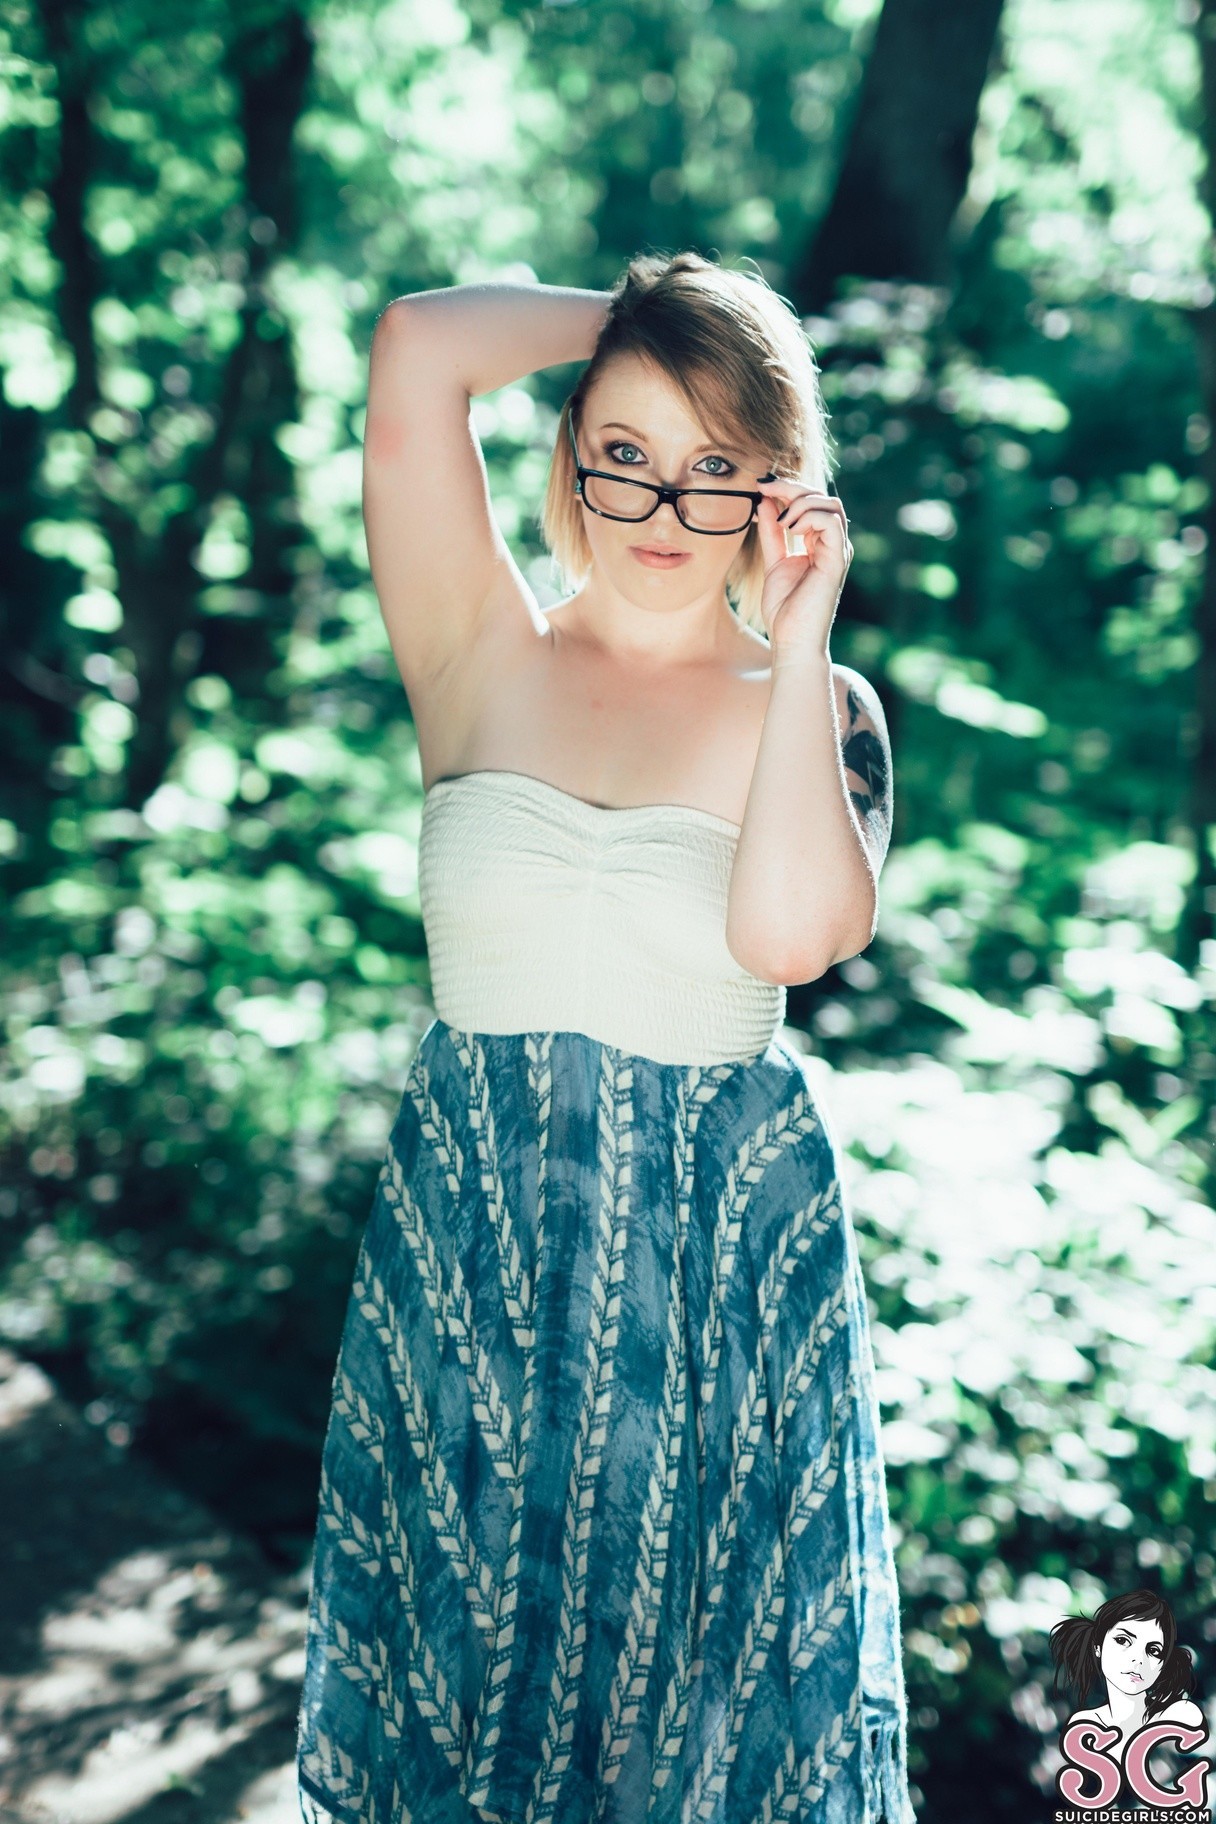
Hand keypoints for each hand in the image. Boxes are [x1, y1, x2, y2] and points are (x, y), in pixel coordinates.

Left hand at [753, 477, 852, 659]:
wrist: (791, 641)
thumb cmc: (785, 610)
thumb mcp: (773, 562)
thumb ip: (771, 532)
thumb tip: (765, 501)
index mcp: (819, 544)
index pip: (811, 503)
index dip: (787, 489)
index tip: (760, 486)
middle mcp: (832, 545)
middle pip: (822, 498)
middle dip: (792, 487)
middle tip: (765, 488)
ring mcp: (837, 551)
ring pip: (830, 504)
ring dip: (801, 502)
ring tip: (780, 518)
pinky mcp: (837, 560)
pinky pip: (831, 522)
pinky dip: (809, 516)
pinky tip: (790, 528)